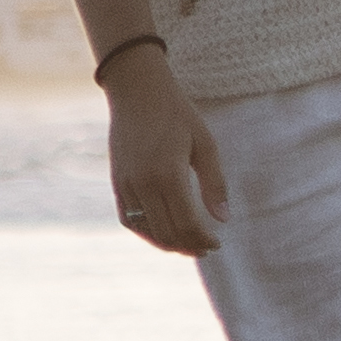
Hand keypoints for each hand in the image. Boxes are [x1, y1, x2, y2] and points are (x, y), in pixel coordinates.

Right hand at [103, 57, 229, 254]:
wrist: (137, 91)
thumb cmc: (177, 114)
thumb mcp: (205, 144)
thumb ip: (214, 183)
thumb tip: (223, 220)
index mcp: (168, 173)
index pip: (186, 222)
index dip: (202, 238)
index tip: (217, 243)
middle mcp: (143, 183)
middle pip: (166, 231)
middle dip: (188, 245)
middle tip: (206, 249)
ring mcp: (126, 184)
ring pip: (146, 229)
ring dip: (167, 243)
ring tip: (187, 246)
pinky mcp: (117, 182)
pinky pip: (129, 219)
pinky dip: (146, 232)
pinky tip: (163, 234)